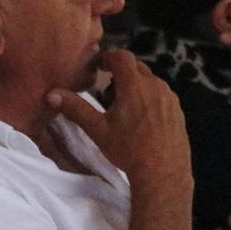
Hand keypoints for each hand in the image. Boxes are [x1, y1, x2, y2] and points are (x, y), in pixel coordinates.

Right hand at [48, 51, 189, 186]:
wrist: (163, 172)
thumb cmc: (128, 149)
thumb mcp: (98, 130)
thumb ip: (75, 108)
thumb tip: (51, 94)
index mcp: (134, 85)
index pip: (121, 56)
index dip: (108, 57)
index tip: (98, 67)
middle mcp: (155, 85)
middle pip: (137, 67)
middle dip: (121, 72)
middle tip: (109, 88)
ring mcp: (170, 98)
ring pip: (151, 81)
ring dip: (137, 85)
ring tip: (125, 105)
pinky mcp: (178, 111)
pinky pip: (162, 95)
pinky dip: (150, 98)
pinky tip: (143, 119)